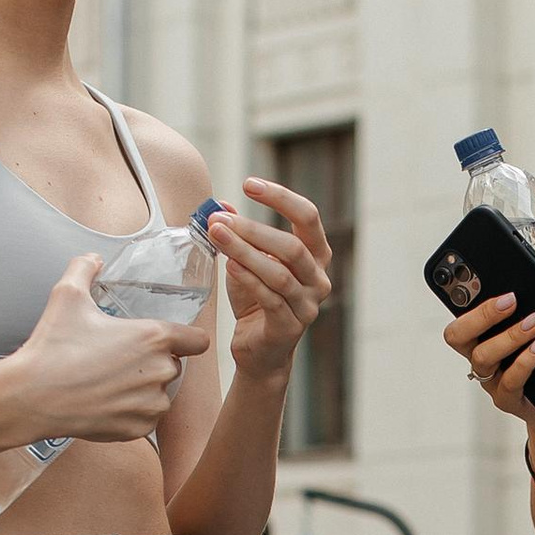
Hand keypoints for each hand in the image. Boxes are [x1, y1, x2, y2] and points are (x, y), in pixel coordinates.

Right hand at [10, 258, 208, 440]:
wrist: (33, 397)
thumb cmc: (54, 348)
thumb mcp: (67, 296)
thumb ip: (84, 269)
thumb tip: (92, 259)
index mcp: (154, 338)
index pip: (198, 340)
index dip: (187, 338)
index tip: (173, 340)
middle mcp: (161, 372)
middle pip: (174, 365)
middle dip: (153, 361)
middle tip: (120, 358)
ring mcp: (151, 404)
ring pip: (160, 394)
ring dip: (143, 388)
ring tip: (109, 381)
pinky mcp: (139, 429)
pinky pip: (145, 418)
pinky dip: (131, 412)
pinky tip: (105, 401)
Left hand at [214, 178, 332, 389]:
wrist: (259, 351)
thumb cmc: (256, 301)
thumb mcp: (246, 261)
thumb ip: (238, 235)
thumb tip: (218, 206)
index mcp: (315, 255)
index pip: (308, 217)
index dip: (281, 197)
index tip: (249, 184)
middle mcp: (318, 279)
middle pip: (292, 246)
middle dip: (253, 228)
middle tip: (218, 219)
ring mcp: (308, 305)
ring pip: (280, 273)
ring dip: (244, 251)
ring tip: (216, 234)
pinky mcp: (290, 327)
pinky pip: (270, 298)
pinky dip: (248, 278)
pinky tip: (228, 264)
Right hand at [444, 289, 534, 423]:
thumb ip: (530, 308)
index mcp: (480, 337)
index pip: (459, 313)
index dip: (457, 296)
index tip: (471, 275)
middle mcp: (479, 358)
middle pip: (458, 336)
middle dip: (482, 314)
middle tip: (510, 300)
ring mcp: (491, 381)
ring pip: (483, 356)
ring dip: (509, 336)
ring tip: (534, 323)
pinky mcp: (507, 400)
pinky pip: (509, 381)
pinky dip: (525, 361)